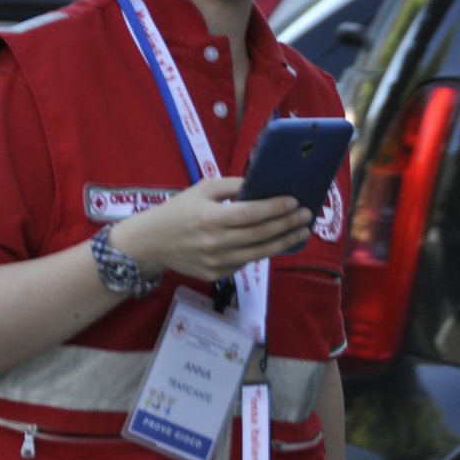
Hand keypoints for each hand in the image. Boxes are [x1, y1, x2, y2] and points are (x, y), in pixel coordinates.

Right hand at [108, 176, 311, 280]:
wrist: (152, 243)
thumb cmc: (178, 211)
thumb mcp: (201, 189)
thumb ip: (232, 186)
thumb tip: (262, 185)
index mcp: (210, 218)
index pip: (251, 214)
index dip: (276, 208)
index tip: (295, 201)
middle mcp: (215, 243)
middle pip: (260, 235)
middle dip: (287, 224)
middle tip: (307, 216)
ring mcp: (216, 262)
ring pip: (259, 253)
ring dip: (284, 242)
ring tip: (301, 232)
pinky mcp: (216, 275)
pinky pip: (245, 262)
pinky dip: (263, 252)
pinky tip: (276, 243)